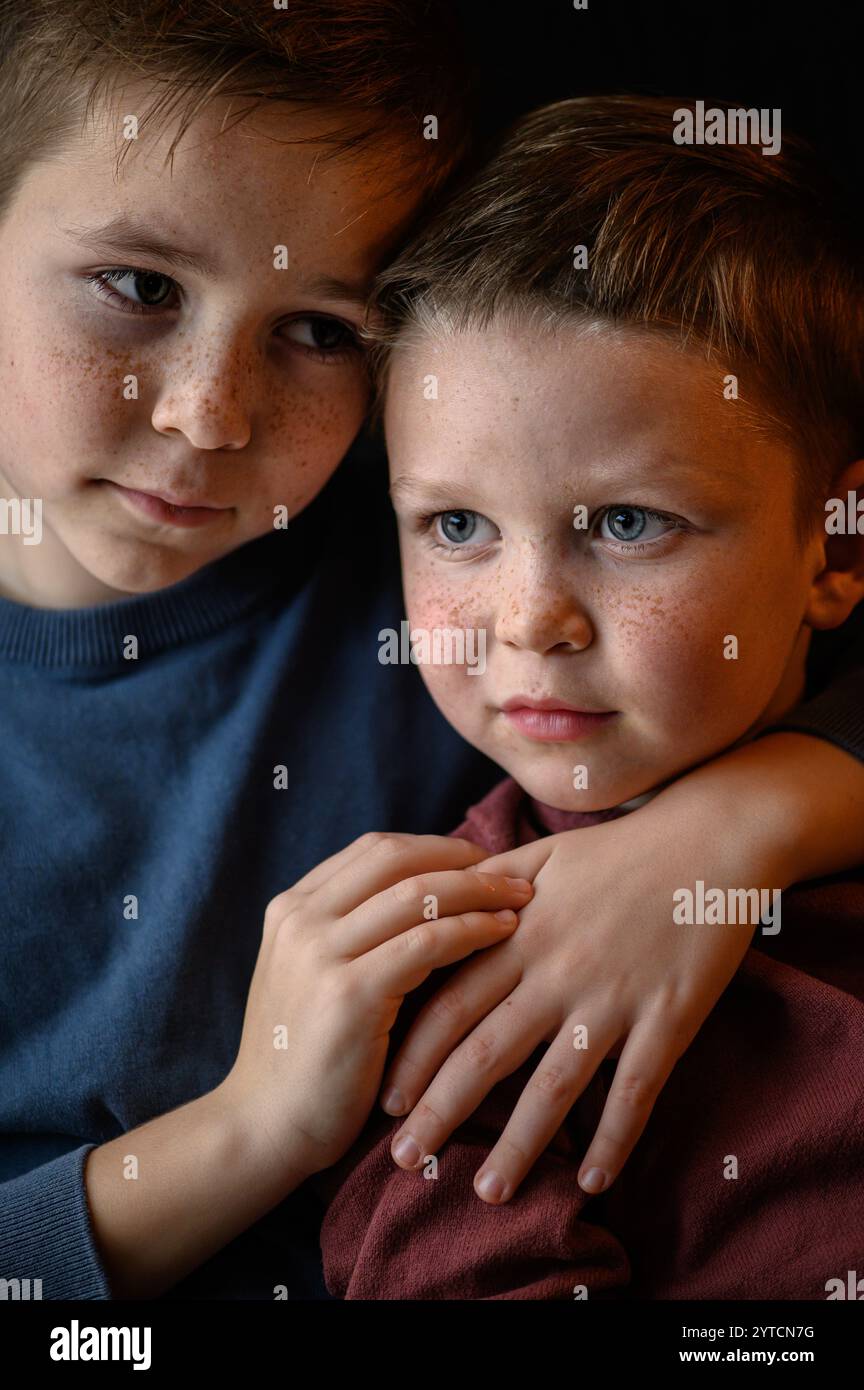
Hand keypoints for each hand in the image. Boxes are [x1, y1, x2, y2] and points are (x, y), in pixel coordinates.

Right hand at [221, 832, 532, 1181]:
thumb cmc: (304, 1057)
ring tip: (522, 898)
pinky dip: (472, 930)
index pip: (374, 849)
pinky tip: (504, 934)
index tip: (480, 861)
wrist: (264, 1127)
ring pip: (417, 894)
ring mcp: (320, 953)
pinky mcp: (349, 994)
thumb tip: (427, 896)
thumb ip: (349, 934)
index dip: (435, 848)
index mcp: (291, 908)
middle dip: (462, 859)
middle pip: (397, 858)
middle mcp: (301, 919)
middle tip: (513, 872)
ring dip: (478, 890)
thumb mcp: (312, 976)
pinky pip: (427, 943)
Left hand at [377, 751, 804, 1202]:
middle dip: (439, 1111)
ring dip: (517, 1146)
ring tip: (486, 1194)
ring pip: (554, 1086)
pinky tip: (593, 1184)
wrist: (710, 840)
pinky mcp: (667, 1019)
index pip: (449, 1004)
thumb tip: (432, 908)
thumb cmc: (620, 850)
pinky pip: (635, 1092)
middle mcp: (556, 972)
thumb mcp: (540, 856)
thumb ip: (484, 886)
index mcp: (519, 934)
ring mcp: (612, 999)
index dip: (413, 1056)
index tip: (383, 1099)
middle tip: (405, 1160)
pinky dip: (613, 1140)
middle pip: (485, 1053)